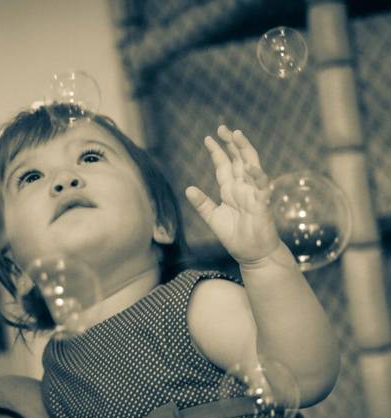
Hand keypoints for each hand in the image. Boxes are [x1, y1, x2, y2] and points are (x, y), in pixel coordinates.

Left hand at [185, 125, 279, 264]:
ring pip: (251, 166)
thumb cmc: (235, 236)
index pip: (223, 165)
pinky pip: (261, 188)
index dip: (217, 152)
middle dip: (231, 143)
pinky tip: (250, 167)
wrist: (252, 254)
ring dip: (245, 151)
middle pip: (238, 159)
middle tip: (223, 128)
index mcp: (230, 189)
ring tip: (237, 135)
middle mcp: (242, 187)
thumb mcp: (213, 218)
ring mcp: (253, 194)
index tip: (208, 138)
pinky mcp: (262, 204)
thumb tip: (188, 188)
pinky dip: (257, 177)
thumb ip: (202, 204)